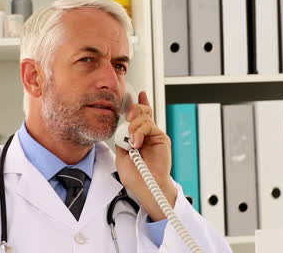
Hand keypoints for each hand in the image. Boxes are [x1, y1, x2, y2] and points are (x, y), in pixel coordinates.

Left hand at [115, 91, 176, 221]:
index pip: (138, 117)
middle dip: (133, 111)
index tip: (139, 95)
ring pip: (143, 117)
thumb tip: (123, 128)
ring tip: (132, 142)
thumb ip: (122, 141)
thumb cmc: (135, 177)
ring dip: (134, 127)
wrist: (147, 187)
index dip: (138, 105)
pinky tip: (137, 143)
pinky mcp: (161, 138)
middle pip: (141, 112)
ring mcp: (154, 135)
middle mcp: (147, 135)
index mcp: (137, 138)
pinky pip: (149, 126)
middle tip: (127, 119)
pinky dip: (140, 132)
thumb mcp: (121, 156)